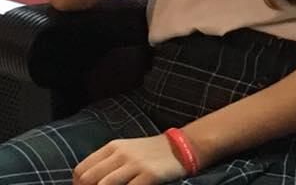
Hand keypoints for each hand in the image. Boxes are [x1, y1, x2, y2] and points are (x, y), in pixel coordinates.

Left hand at [72, 134, 186, 184]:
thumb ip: (107, 162)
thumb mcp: (127, 150)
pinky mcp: (149, 175)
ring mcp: (136, 164)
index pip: (81, 170)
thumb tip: (86, 182)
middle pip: (88, 179)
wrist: (182, 147)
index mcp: (113, 147)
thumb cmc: (151, 152)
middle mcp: (121, 154)